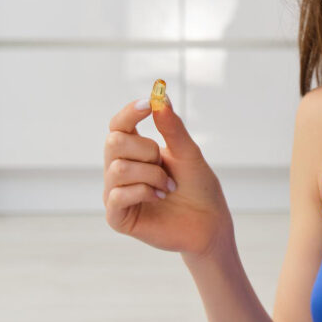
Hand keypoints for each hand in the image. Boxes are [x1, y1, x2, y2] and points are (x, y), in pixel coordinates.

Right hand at [103, 93, 232, 260]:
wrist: (209, 222)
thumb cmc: (198, 186)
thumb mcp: (188, 152)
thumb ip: (172, 127)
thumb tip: (160, 98)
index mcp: (134, 151)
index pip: (118, 125)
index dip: (129, 113)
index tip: (148, 104)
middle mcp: (120, 169)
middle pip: (113, 142)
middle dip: (145, 150)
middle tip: (165, 165)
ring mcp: (116, 193)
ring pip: (117, 169)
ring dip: (151, 175)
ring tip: (168, 187)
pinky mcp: (117, 217)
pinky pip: (118, 195)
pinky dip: (144, 192)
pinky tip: (159, 197)